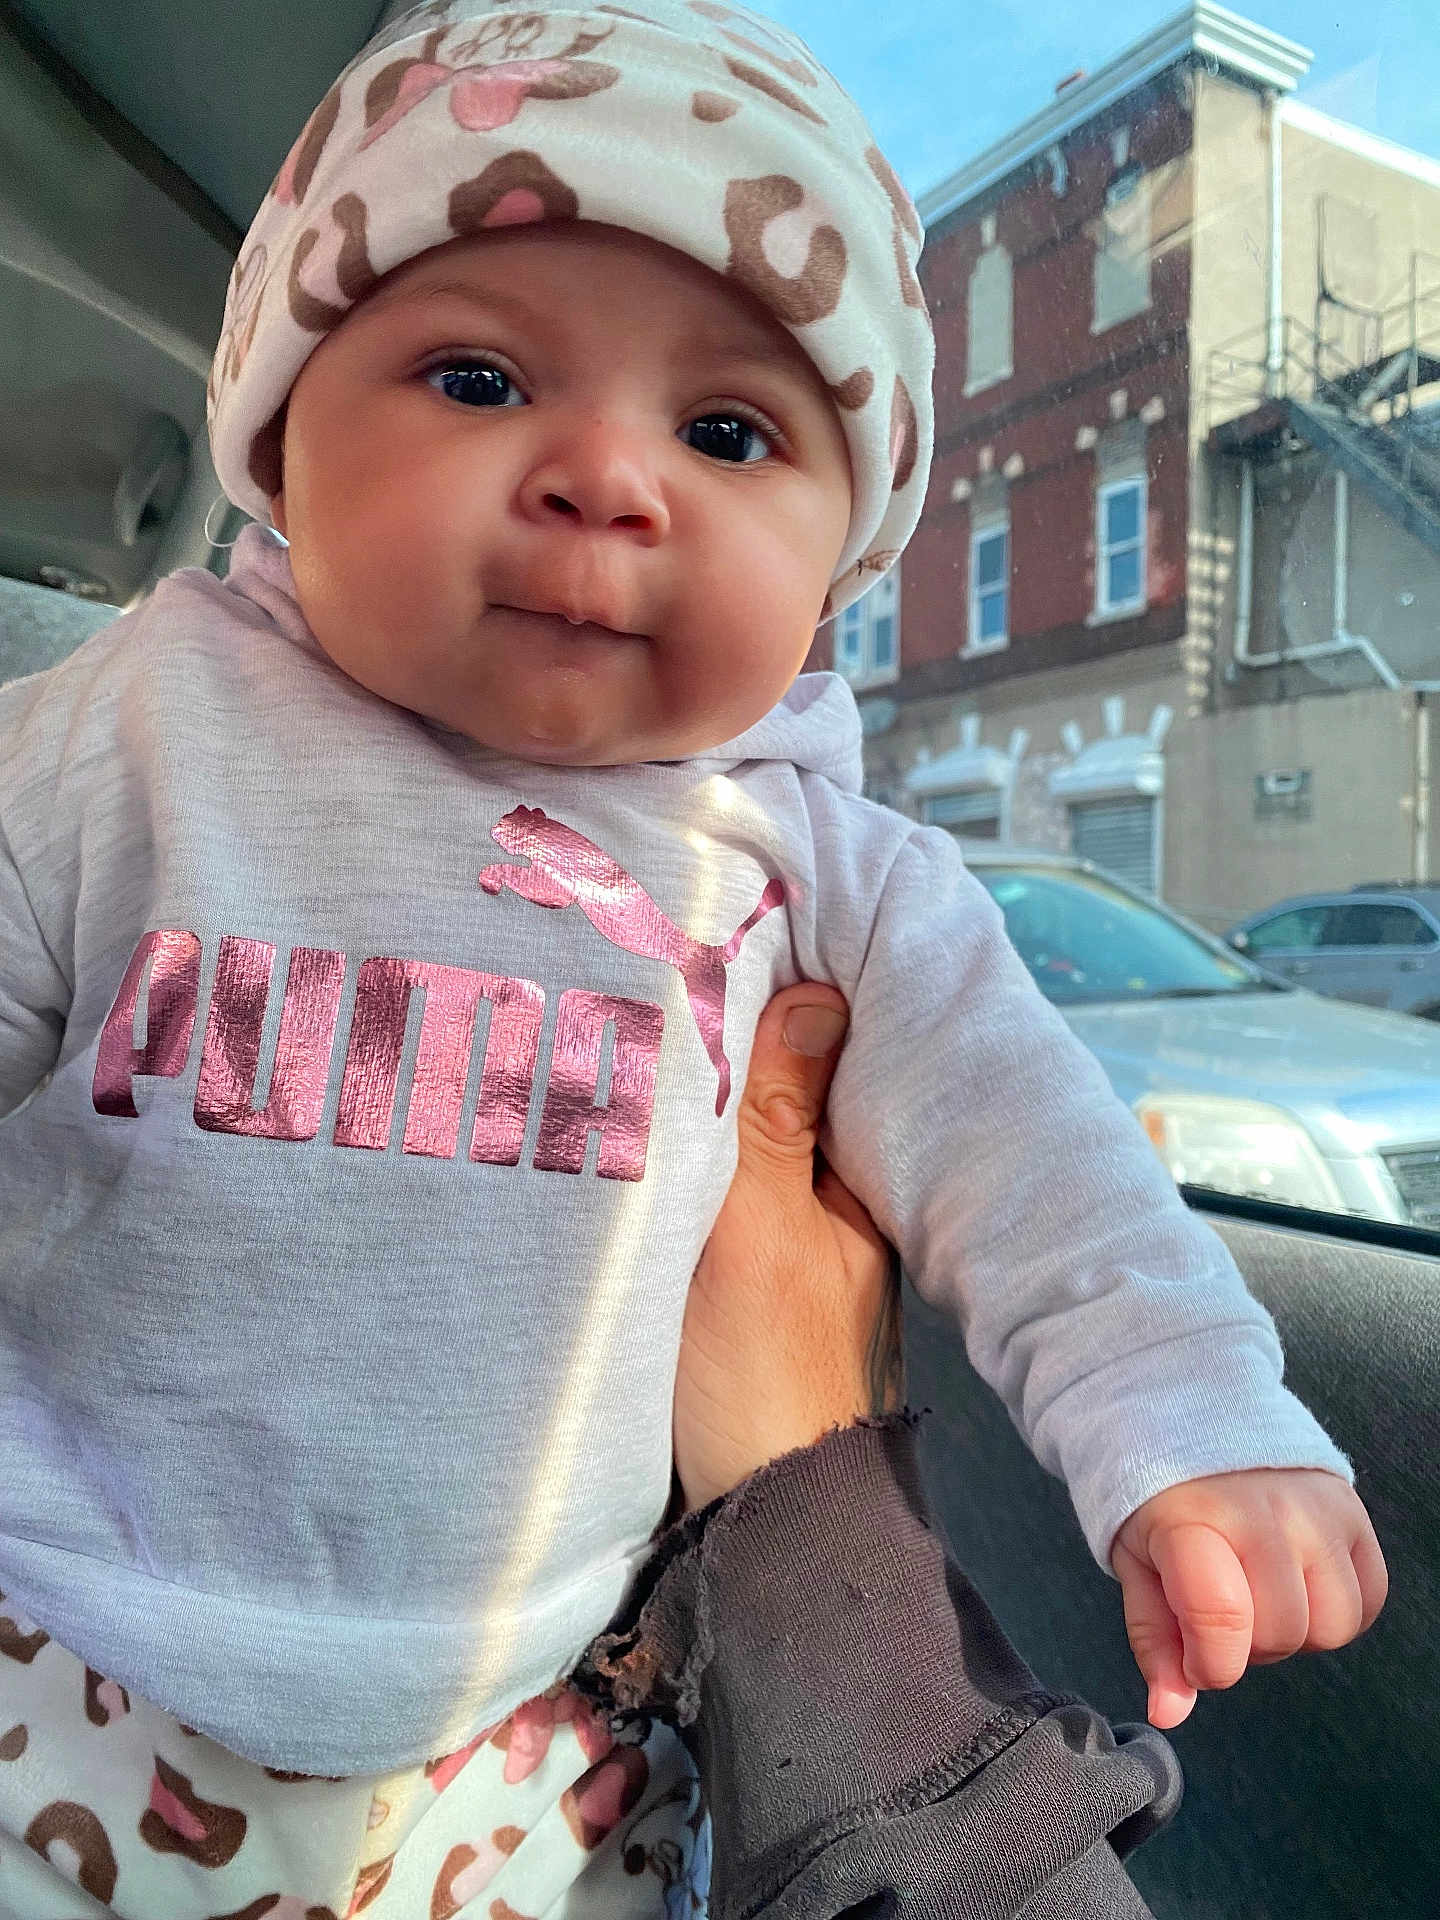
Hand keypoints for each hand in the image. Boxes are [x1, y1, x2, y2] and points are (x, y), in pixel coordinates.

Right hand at [673, 983, 899, 1511]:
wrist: (754, 1522)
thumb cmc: (764, 1373)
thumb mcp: (761, 1231)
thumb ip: (776, 1120)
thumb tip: (817, 993)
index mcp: (852, 1183)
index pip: (818, 1058)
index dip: (776, 998)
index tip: (717, 934)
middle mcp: (824, 1207)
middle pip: (770, 1096)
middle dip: (722, 1045)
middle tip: (649, 969)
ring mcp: (778, 1249)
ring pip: (733, 1147)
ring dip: (692, 1105)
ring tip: (626, 1028)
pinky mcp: (730, 1285)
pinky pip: (705, 1197)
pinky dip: (675, 1164)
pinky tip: (628, 1132)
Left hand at [1112, 1467, 1387, 1727]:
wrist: (1192, 1412)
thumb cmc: (1158, 1498)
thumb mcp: (1136, 1561)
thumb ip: (1154, 1639)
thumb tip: (1168, 1713)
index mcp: (1195, 1518)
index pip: (1221, 1618)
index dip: (1211, 1664)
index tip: (1194, 1657)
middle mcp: (1265, 1511)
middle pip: (1281, 1632)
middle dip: (1247, 1646)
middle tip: (1220, 1612)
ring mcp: (1316, 1508)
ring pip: (1334, 1624)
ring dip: (1297, 1631)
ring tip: (1260, 1595)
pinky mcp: (1353, 1510)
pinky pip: (1369, 1598)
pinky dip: (1338, 1610)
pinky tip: (1299, 1585)